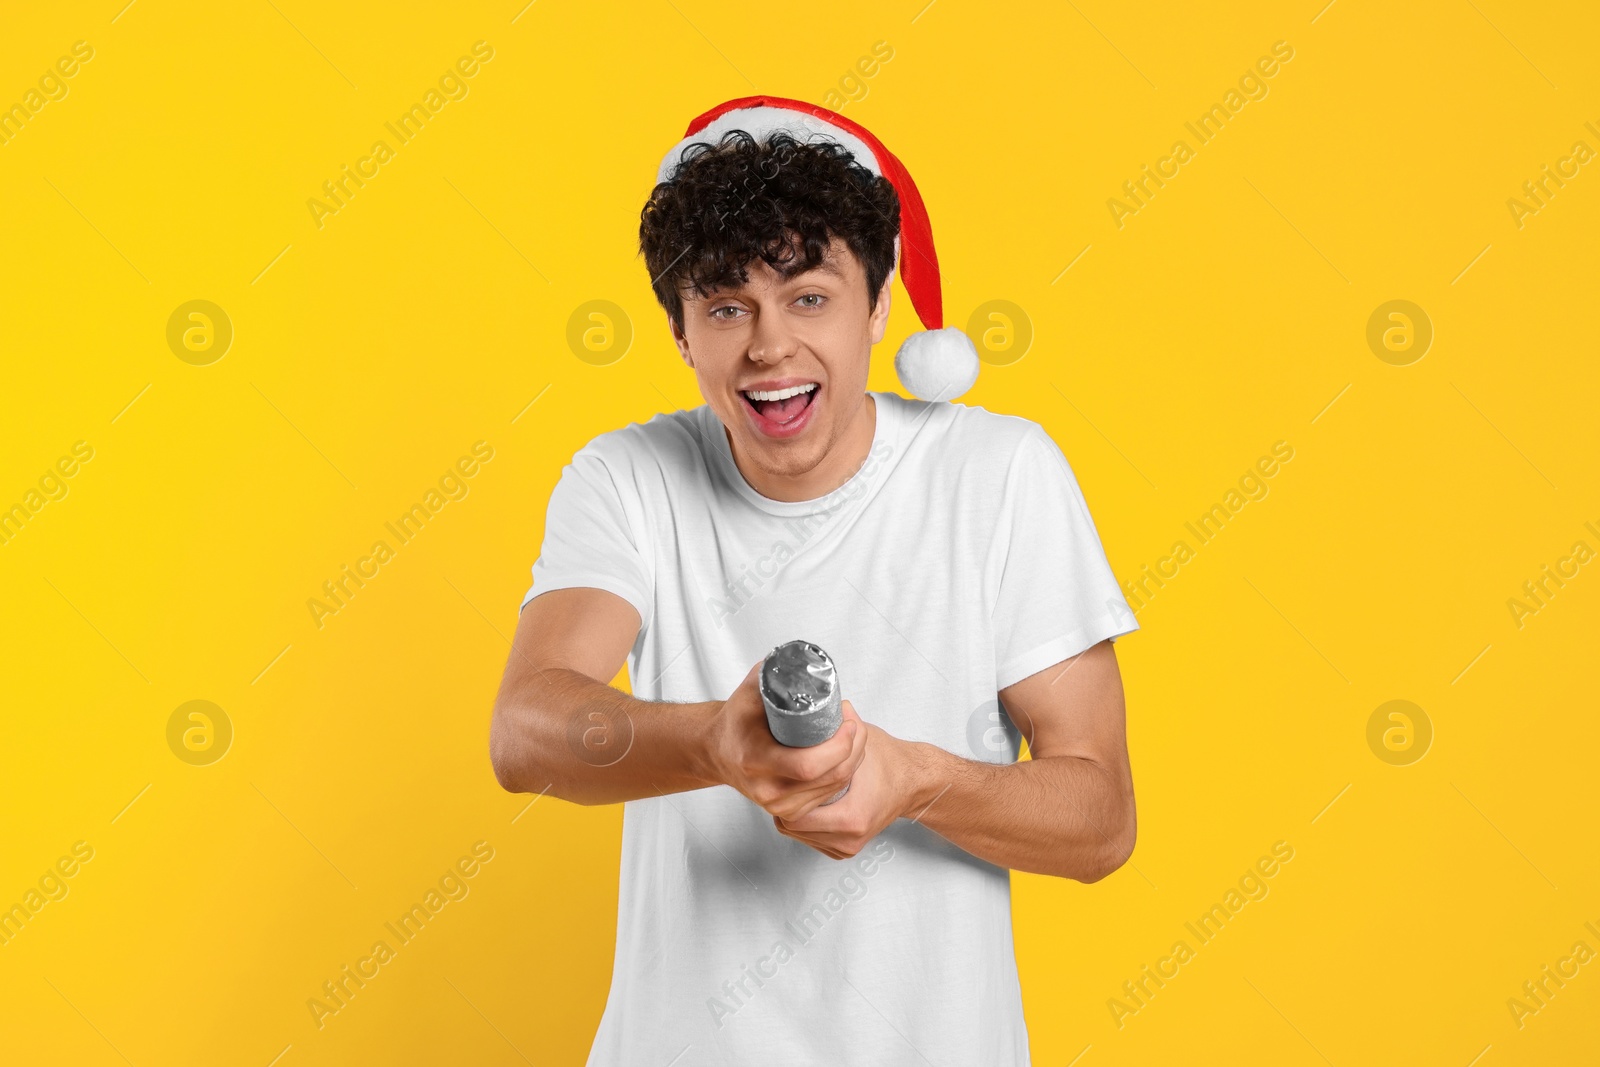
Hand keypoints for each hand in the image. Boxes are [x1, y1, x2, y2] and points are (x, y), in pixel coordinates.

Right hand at [705, 661, 866, 821]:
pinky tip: (845, 755)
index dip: (838, 745)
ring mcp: (777, 805)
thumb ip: (777, 673)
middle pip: (829, 776)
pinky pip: (828, 795)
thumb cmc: (737, 719)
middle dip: (854, 747)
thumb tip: (807, 661)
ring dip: (854, 759)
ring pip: (834, 786)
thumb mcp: (751, 690)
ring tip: (852, 732)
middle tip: (854, 721)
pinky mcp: (788, 813)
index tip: (848, 720)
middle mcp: (765, 788)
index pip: (807, 765)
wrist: (718, 750)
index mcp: (754, 759)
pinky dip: (844, 773)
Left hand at [773, 718, 921, 859]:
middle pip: (790, 826)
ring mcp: (846, 848)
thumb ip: (837, 723)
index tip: (784, 774)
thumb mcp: (862, 737)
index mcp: (852, 817)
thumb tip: (814, 707)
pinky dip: (804, 821)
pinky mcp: (844, 850)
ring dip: (792, 811)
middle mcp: (849, 839)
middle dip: (785, 800)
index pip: (793, 816)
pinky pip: (808, 838)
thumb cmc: (888, 761)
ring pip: (796, 834)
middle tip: (786, 777)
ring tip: (797, 787)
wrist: (912, 783)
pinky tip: (809, 801)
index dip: (785, 792)